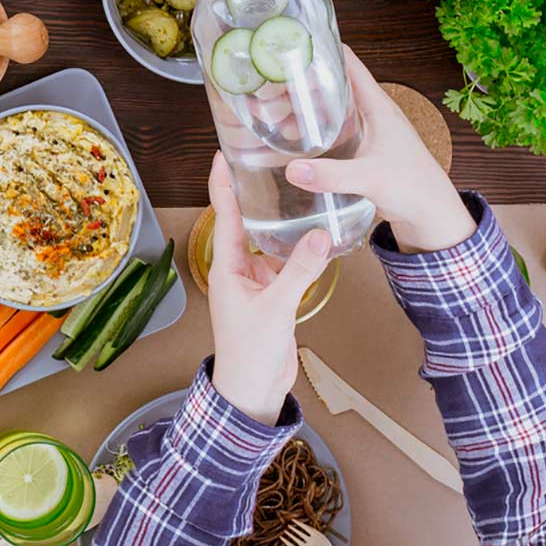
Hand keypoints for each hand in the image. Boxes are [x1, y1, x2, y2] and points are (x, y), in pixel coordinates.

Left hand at [204, 155, 330, 424]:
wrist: (251, 392)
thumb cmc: (250, 353)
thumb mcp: (276, 307)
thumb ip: (298, 271)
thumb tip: (322, 235)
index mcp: (227, 266)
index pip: (224, 214)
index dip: (223, 183)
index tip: (224, 153)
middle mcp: (239, 269)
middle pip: (246, 223)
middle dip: (255, 195)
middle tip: (268, 161)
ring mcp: (256, 283)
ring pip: (269, 243)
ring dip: (281, 223)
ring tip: (298, 191)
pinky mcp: (274, 297)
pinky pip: (285, 265)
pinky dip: (299, 251)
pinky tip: (317, 237)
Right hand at [286, 47, 474, 253]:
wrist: (432, 215)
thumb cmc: (414, 188)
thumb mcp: (370, 178)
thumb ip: (332, 174)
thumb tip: (292, 170)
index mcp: (378, 106)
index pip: (350, 64)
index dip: (324, 50)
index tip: (294, 45)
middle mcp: (372, 112)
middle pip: (334, 83)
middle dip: (303, 80)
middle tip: (271, 82)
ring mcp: (368, 130)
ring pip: (331, 106)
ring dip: (305, 106)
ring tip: (273, 109)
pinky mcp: (363, 148)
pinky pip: (332, 128)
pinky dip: (312, 127)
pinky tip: (293, 137)